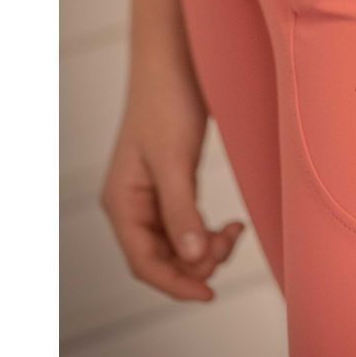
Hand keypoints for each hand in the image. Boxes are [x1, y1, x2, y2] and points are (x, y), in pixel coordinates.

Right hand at [100, 58, 244, 301]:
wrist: (174, 62)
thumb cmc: (166, 104)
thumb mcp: (175, 160)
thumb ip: (182, 211)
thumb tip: (192, 260)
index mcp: (121, 202)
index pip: (143, 262)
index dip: (175, 284)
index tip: (210, 294)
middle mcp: (131, 204)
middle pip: (161, 258)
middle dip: (196, 262)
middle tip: (230, 241)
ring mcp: (150, 196)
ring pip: (178, 244)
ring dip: (205, 247)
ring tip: (234, 230)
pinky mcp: (171, 184)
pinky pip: (187, 224)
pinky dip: (207, 230)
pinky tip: (231, 224)